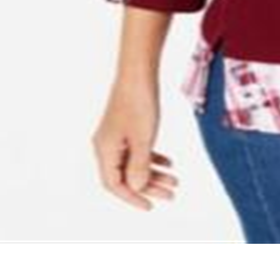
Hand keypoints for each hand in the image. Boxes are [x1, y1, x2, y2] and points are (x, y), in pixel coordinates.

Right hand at [91, 73, 177, 209]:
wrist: (138, 73)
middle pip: (126, 176)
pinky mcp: (126, 128)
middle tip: (172, 194)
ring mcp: (116, 136)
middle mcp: (106, 145)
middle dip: (150, 187)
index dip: (132, 197)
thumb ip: (140, 166)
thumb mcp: (143, 139)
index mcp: (104, 150)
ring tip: (176, 181)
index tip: (150, 206)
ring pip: (134, 164)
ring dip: (154, 174)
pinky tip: (170, 162)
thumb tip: (137, 188)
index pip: (114, 184)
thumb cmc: (138, 102)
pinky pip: (137, 151)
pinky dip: (153, 158)